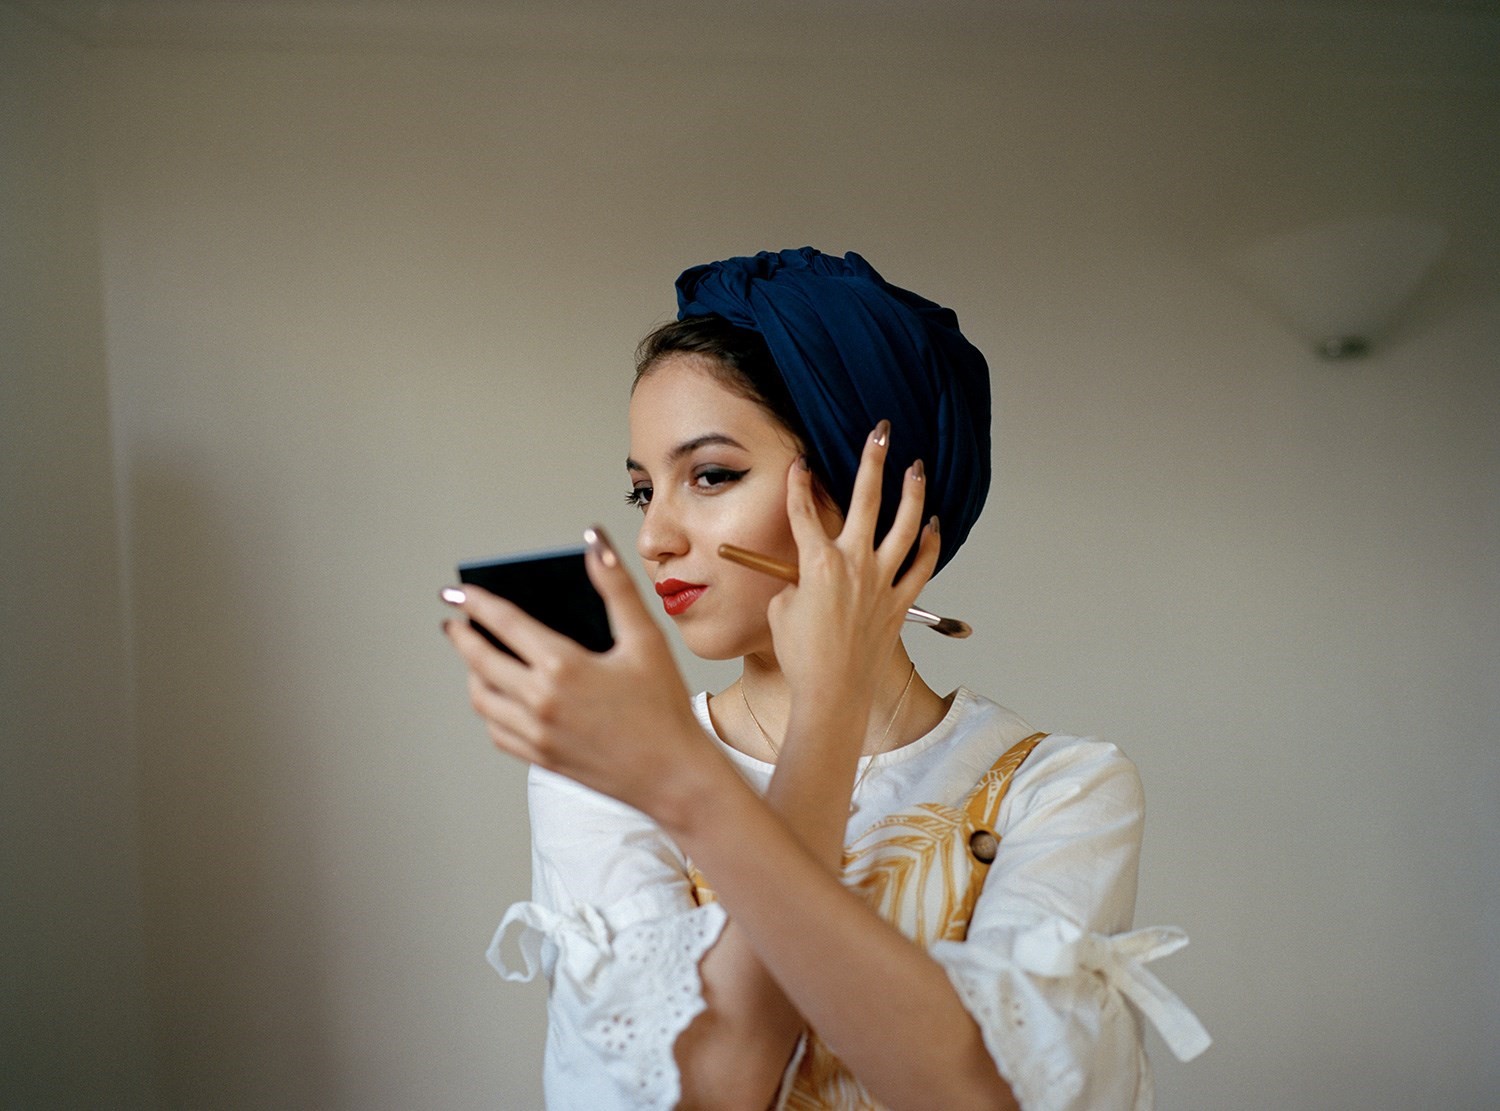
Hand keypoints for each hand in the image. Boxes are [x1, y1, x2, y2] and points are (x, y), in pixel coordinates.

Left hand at [442, 528, 711, 814]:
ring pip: (482, 698)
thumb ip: (616, 586)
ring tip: (477, 657)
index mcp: (563, 667)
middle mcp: (540, 701)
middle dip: (463, 636)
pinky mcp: (540, 758)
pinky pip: (497, 730)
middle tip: (456, 622)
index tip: (456, 592)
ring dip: (473, 673)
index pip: (503, 623)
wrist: (673, 776)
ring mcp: (536, 734)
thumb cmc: (664, 707)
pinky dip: (489, 709)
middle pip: (480, 661)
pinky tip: (499, 697)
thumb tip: (594, 543)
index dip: (475, 602)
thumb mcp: (646, 639)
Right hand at [768, 422, 939, 709]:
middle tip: (881, 433)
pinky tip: (931, 525)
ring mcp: (880, 582)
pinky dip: (927, 544)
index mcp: (817, 563)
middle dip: (872, 461)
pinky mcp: (898, 602)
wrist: (831, 692)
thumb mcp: (781, 610)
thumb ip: (795, 583)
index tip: (801, 463)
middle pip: (865, 500)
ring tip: (916, 467)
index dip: (799, 484)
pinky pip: (920, 565)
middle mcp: (853, 564)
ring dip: (912, 493)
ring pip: (904, 526)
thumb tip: (807, 576)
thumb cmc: (801, 656)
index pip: (804, 512)